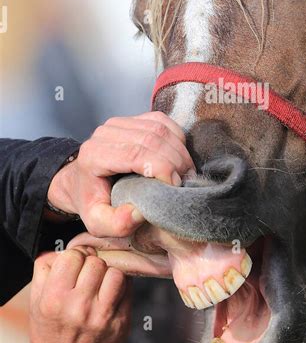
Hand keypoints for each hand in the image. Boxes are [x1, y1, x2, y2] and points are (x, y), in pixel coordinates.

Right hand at [24, 248, 131, 342]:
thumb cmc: (49, 329)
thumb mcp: (36, 298)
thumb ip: (46, 267)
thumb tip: (67, 248)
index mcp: (54, 299)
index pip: (73, 256)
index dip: (75, 256)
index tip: (75, 264)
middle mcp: (79, 308)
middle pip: (96, 263)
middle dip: (91, 264)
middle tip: (87, 276)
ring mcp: (103, 317)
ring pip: (116, 273)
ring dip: (108, 275)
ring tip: (100, 284)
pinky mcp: (121, 323)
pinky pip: (128, 290)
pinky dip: (120, 287)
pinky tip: (109, 295)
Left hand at [47, 112, 194, 236]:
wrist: (83, 181)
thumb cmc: (94, 201)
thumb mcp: (99, 222)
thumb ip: (118, 223)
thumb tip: (139, 211)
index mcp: (94, 155)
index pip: (135, 153)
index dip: (162, 167)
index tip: (175, 187)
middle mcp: (105, 133)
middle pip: (151, 138)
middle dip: (175, 160)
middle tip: (185, 182)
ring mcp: (119, 123)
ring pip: (160, 128)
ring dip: (179, 150)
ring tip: (184, 172)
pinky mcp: (133, 119)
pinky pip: (162, 121)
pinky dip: (176, 138)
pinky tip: (178, 156)